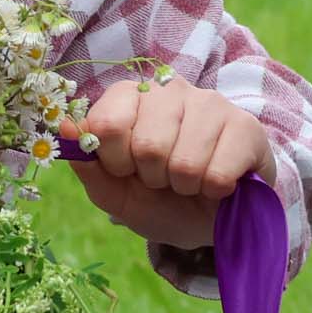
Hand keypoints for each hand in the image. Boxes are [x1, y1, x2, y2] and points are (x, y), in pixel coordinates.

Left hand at [59, 76, 269, 252]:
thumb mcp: (115, 192)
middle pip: (147, 146)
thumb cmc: (161, 201)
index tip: (128, 170)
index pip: (107, 124)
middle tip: (165, 178)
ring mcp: (211, 103)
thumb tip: (65, 127)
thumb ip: (87, 164)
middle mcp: (171, 90)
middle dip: (154, 178)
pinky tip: (220, 183)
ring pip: (184, 162)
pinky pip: (218, 173)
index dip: (115, 162)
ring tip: (192, 181)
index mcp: (132, 98)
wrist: (213, 223)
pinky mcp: (246, 126)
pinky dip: (215, 191)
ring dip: (185, 186)